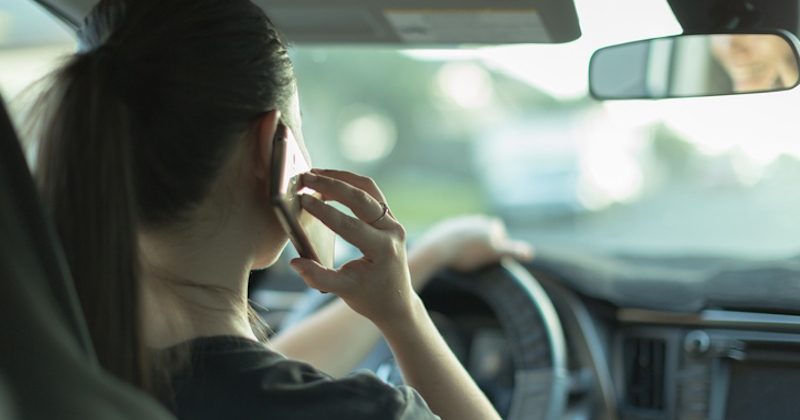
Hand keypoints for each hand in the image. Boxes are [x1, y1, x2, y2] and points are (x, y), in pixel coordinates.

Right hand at [288, 169, 414, 325]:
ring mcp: (393, 222)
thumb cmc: (370, 298)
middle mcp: (392, 231)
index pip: (350, 225)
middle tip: (306, 177)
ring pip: (368, 189)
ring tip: (315, 174)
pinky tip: (329, 183)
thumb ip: (319, 278)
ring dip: (341, 178)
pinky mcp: (388, 218)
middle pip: (362, 198)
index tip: (303, 199)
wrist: (396, 301)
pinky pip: (370, 193)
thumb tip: (295, 262)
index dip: (324, 212)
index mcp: (383, 249)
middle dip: (332, 185)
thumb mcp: (344, 292)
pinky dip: (350, 184)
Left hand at [414, 215, 533, 272]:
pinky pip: (454, 234)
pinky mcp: (445, 228)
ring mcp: (459, 222)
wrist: (439, 249)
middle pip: (484, 228)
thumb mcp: (493, 254)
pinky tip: (454, 252)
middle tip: (482, 255)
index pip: (498, 230)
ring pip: (469, 230)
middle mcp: (473, 220)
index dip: (499, 241)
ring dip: (471, 240)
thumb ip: (513, 252)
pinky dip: (457, 241)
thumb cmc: (468, 254)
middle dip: (485, 239)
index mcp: (486, 224)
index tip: (495, 253)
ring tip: (468, 254)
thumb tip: (531, 252)